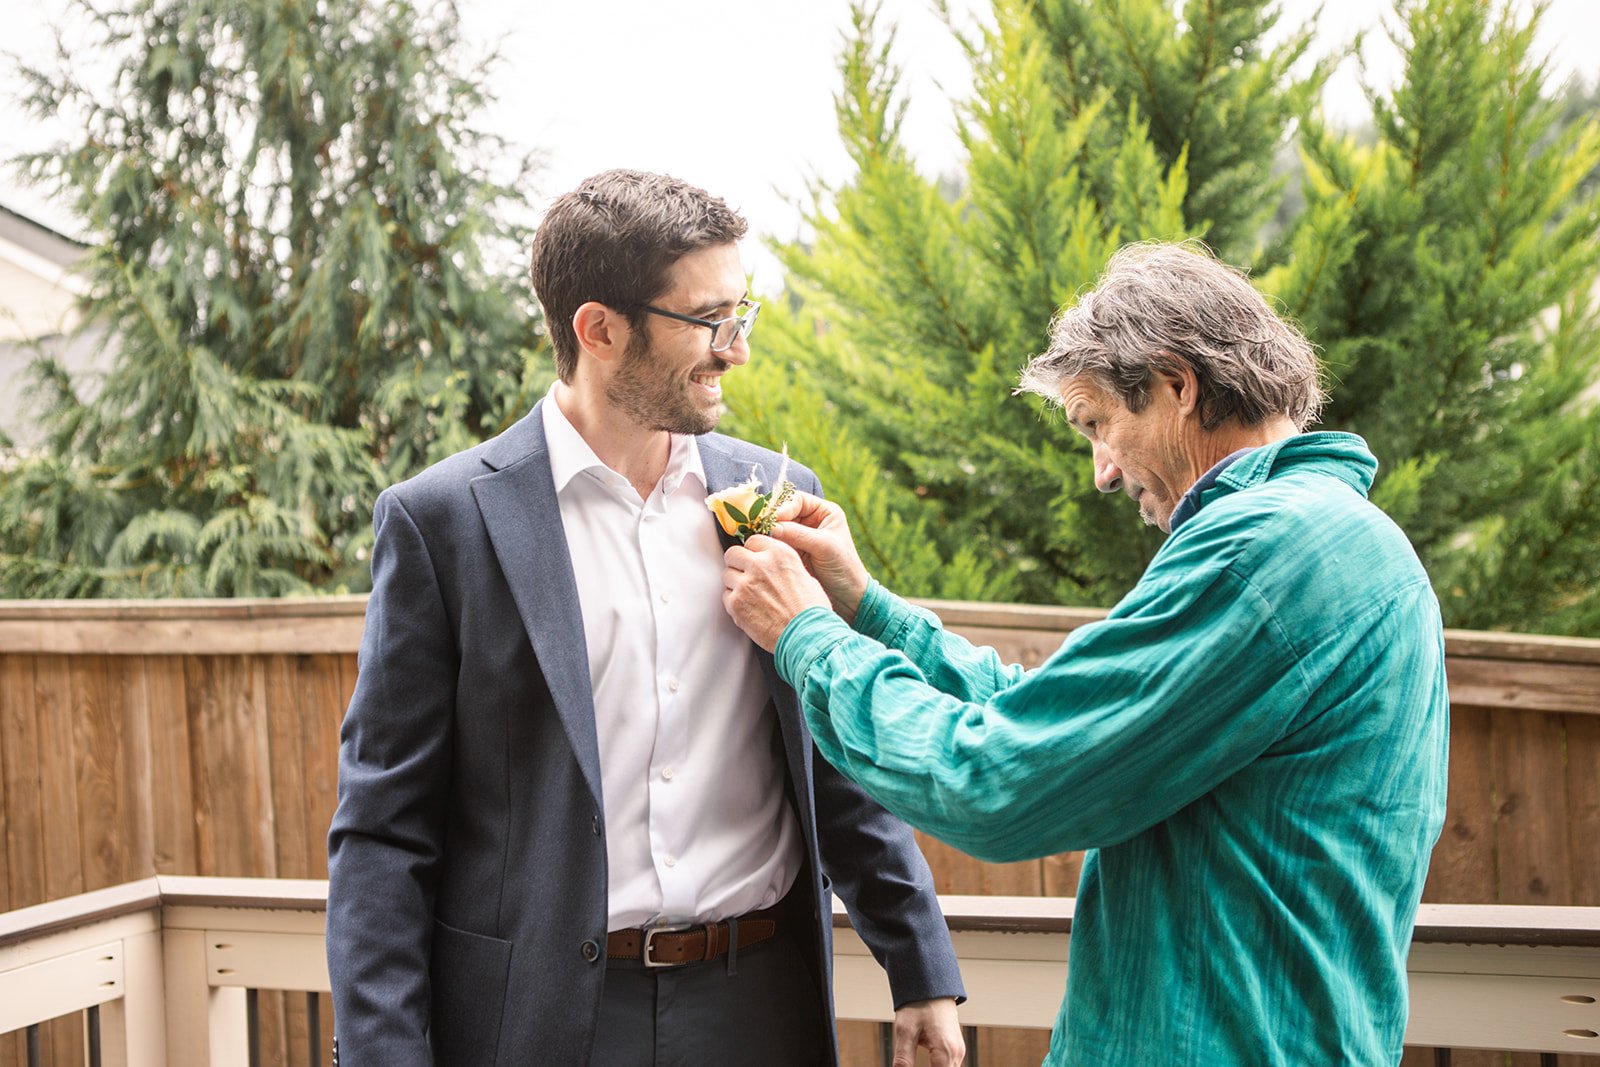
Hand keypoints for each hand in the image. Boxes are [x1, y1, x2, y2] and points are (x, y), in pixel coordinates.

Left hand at [721, 535, 831, 651]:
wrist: (807, 636)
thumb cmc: (811, 610)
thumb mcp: (805, 576)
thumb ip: (783, 566)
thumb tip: (773, 567)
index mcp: (780, 554)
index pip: (752, 541)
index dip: (752, 552)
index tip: (754, 560)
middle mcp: (760, 564)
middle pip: (733, 554)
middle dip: (737, 564)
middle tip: (745, 576)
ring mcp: (745, 584)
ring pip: (727, 575)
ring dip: (735, 584)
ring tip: (750, 597)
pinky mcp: (736, 604)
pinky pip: (726, 597)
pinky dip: (734, 603)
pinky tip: (749, 610)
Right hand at [767, 492, 870, 623]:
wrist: (847, 596)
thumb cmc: (844, 567)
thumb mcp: (825, 546)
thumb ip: (799, 534)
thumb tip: (772, 526)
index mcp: (824, 512)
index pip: (797, 500)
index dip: (783, 506)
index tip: (773, 518)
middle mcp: (810, 521)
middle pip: (783, 512)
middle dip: (771, 519)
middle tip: (759, 527)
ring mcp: (799, 537)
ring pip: (776, 528)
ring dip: (767, 533)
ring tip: (757, 539)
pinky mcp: (791, 552)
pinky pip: (775, 544)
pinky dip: (767, 545)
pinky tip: (761, 550)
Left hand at [891, 997, 964, 1066]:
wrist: (931, 983)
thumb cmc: (918, 1003)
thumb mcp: (905, 1031)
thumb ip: (903, 1059)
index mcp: (946, 1051)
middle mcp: (957, 1053)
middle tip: (908, 1064)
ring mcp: (958, 1050)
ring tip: (913, 1064)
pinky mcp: (955, 1047)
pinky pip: (949, 1065)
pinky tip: (927, 1064)